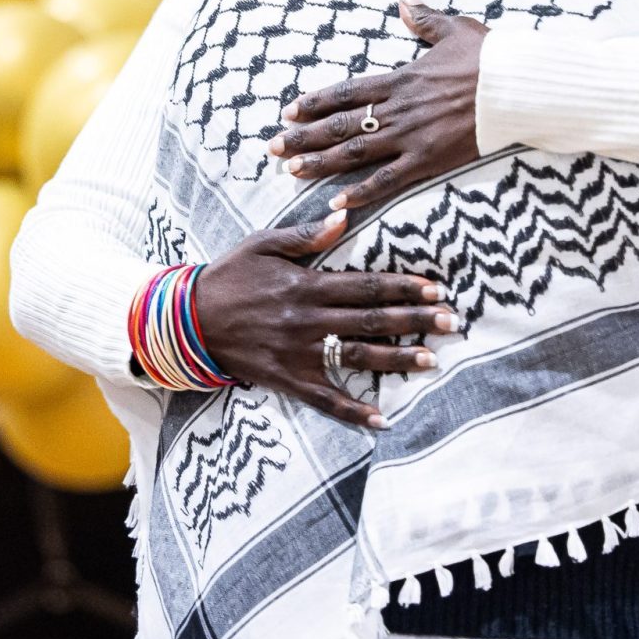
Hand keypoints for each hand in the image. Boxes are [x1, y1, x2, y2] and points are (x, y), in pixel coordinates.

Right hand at [193, 210, 457, 429]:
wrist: (187, 321)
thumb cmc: (228, 277)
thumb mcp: (262, 244)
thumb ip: (304, 235)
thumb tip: (342, 219)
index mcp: (305, 285)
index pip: (364, 285)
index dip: (402, 286)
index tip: (435, 288)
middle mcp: (307, 320)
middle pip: (371, 320)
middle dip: (414, 320)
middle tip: (451, 322)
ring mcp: (298, 353)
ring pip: (356, 358)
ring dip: (397, 360)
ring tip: (432, 360)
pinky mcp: (287, 380)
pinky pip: (325, 399)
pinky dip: (354, 411)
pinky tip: (382, 419)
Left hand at [266, 0, 487, 211]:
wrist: (518, 86)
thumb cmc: (490, 57)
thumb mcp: (454, 29)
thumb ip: (425, 20)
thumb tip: (405, 2)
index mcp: (401, 79)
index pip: (347, 92)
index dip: (314, 103)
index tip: (288, 111)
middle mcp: (398, 109)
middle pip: (341, 125)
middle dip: (305, 137)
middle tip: (274, 147)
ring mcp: (411, 136)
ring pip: (356, 153)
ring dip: (321, 163)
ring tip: (292, 172)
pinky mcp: (429, 159)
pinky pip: (389, 179)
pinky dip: (361, 192)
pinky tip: (337, 202)